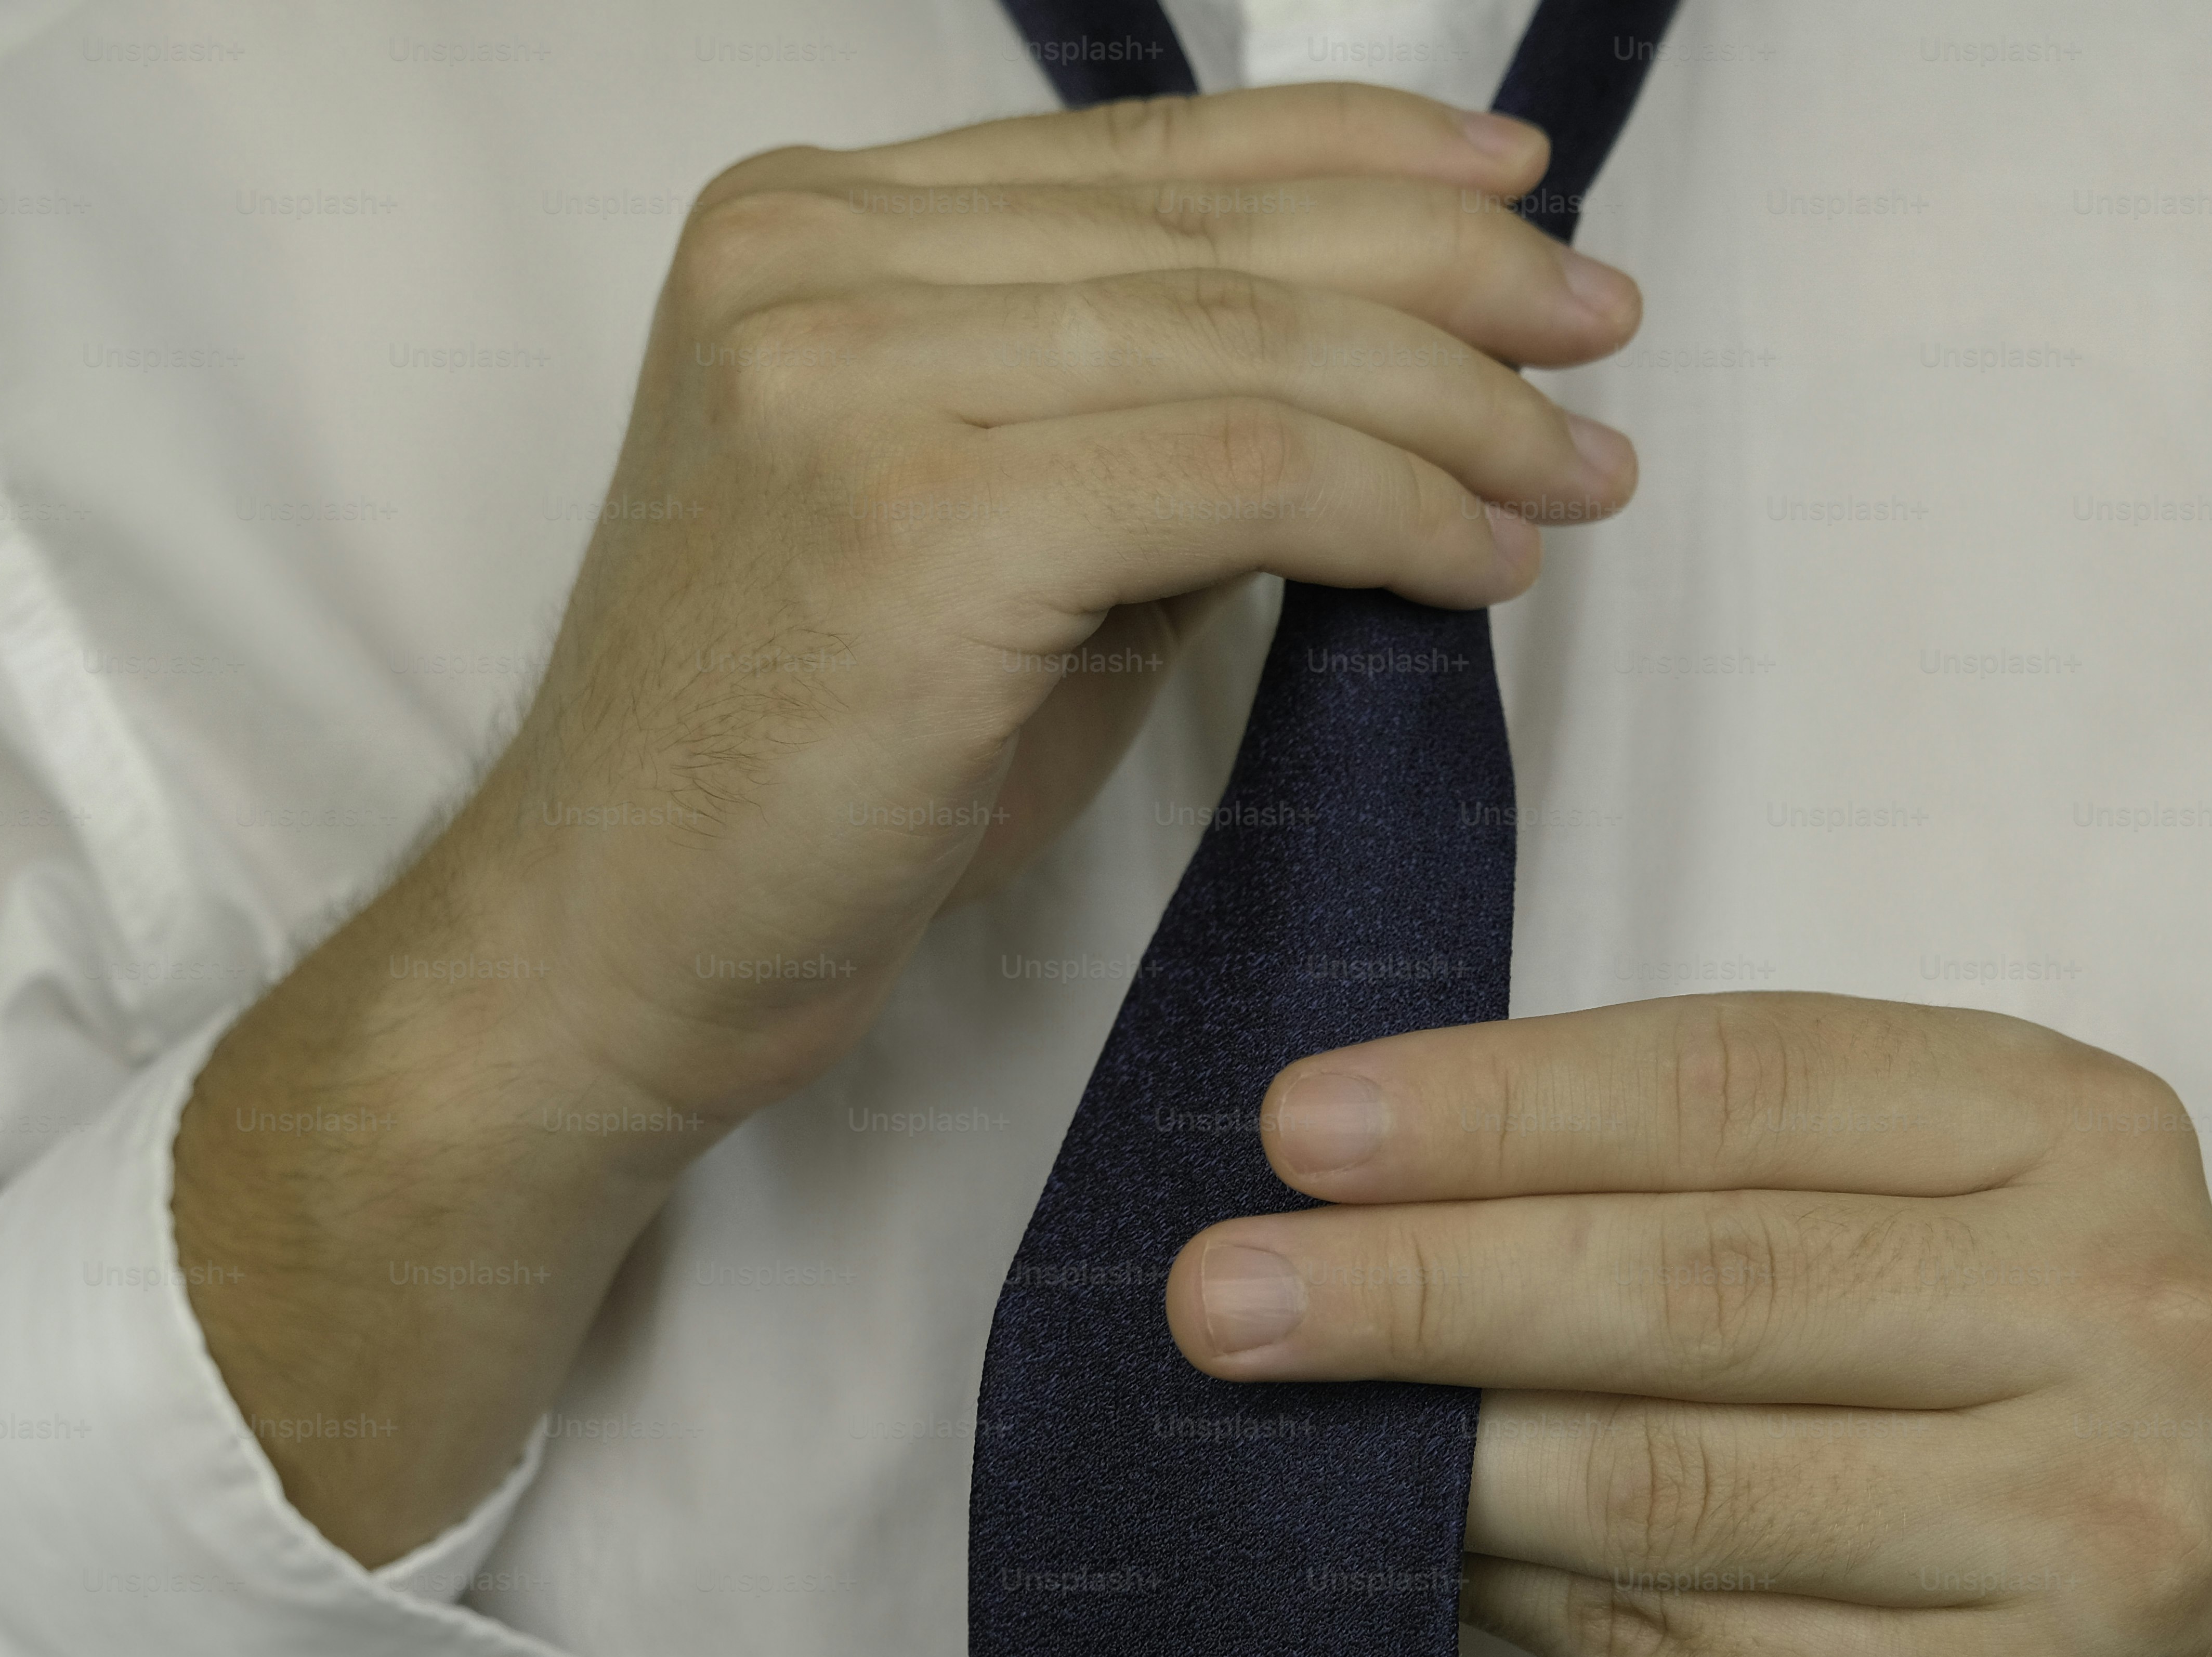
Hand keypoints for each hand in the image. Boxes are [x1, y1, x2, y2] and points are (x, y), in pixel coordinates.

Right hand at [445, 81, 1641, 1125]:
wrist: (612, 947)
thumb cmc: (808, 771)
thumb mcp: (988, 547)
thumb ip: (1136, 431)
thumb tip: (1369, 387)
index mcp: (809, 227)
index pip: (1145, 155)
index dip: (1356, 156)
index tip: (1510, 193)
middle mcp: (811, 261)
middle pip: (1217, 233)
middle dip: (1452, 274)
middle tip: (1600, 327)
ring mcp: (844, 376)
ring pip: (1251, 347)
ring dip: (1459, 408)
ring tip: (1579, 466)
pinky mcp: (915, 520)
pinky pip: (1242, 479)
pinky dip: (1398, 513)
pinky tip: (1486, 556)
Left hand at [1167, 993, 2211, 1656]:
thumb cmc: (2028, 1395)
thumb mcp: (1941, 1218)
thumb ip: (1718, 1180)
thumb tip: (1383, 1193)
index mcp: (2078, 1132)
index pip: (1736, 1083)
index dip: (1498, 1103)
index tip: (1301, 1126)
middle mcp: (2113, 1315)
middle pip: (1697, 1280)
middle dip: (1426, 1280)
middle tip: (1222, 1289)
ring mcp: (2078, 1530)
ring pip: (1675, 1476)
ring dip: (1441, 1449)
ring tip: (1274, 1416)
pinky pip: (1687, 1635)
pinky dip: (1525, 1588)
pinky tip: (1420, 1550)